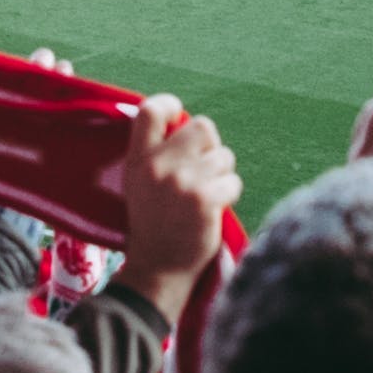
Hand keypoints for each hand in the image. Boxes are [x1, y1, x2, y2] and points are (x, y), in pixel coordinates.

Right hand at [111, 100, 244, 319]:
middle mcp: (159, 165)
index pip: (150, 111)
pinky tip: (214, 210)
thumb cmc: (153, 224)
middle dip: (210, 146)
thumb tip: (188, 125)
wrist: (158, 269)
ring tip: (205, 196)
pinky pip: (233, 181)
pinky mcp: (206, 199)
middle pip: (202, 126)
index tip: (178, 113)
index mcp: (138, 159)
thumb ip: (157, 154)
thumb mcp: (140, 183)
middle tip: (203, 169)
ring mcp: (183, 181)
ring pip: (224, 156)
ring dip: (222, 174)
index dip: (169, 104)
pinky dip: (229, 194)